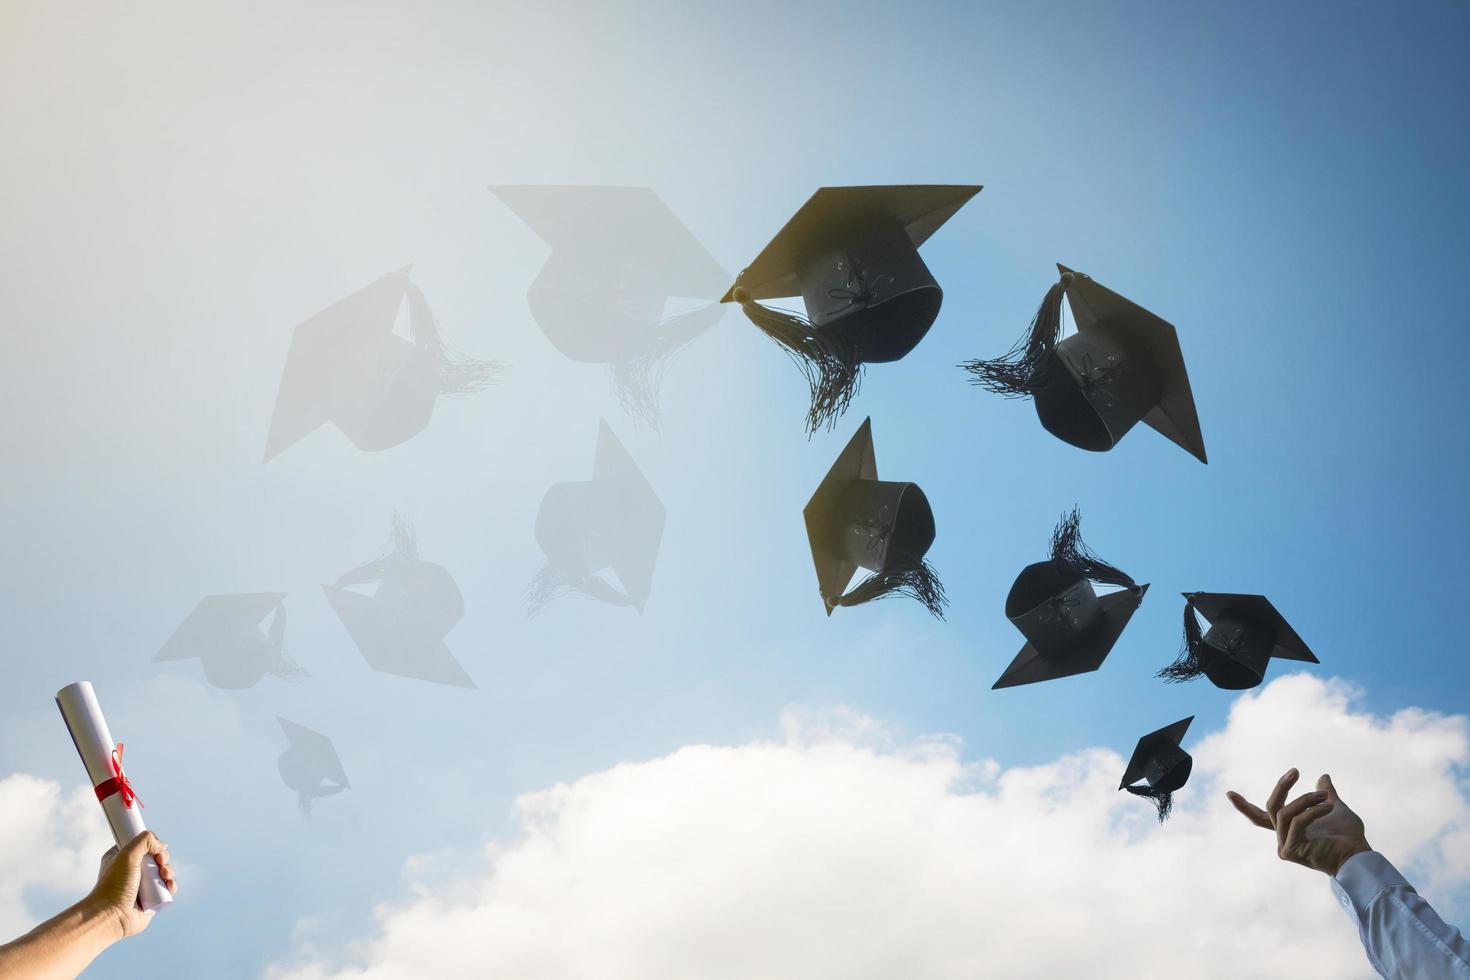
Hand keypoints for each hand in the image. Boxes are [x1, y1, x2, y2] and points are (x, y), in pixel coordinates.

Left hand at [84, 832, 177, 938]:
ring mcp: (143, 885)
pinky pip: (168, 888)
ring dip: (169, 871)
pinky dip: (171, 885)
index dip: (153, 843)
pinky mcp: (152, 898)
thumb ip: (145, 840)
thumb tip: (161, 845)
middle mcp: (133, 871)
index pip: (143, 844)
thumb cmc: (114, 885)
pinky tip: (169, 885)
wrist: (112, 915)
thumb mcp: (127, 854)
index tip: (155, 847)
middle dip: (163, 857)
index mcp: (122, 858)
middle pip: (157, 856)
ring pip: (164, 871)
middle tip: (160, 861)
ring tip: (164, 875)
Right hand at [1227, 769, 1370, 876]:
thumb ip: (1325, 793)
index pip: (1260, 816)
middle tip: (1294, 772)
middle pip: (1271, 807)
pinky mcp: (1289, 851)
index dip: (1244, 806)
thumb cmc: (1349, 836)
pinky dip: (1312, 812)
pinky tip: (1328, 807)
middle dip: (1282, 787)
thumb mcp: (1334, 806)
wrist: (1359, 855)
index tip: (1228, 793)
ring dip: (1306, 800)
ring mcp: (1284, 846)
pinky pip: (1296, 822)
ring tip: (1326, 796)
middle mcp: (1282, 838)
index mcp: (1288, 829)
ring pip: (1284, 813)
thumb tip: (1323, 776)